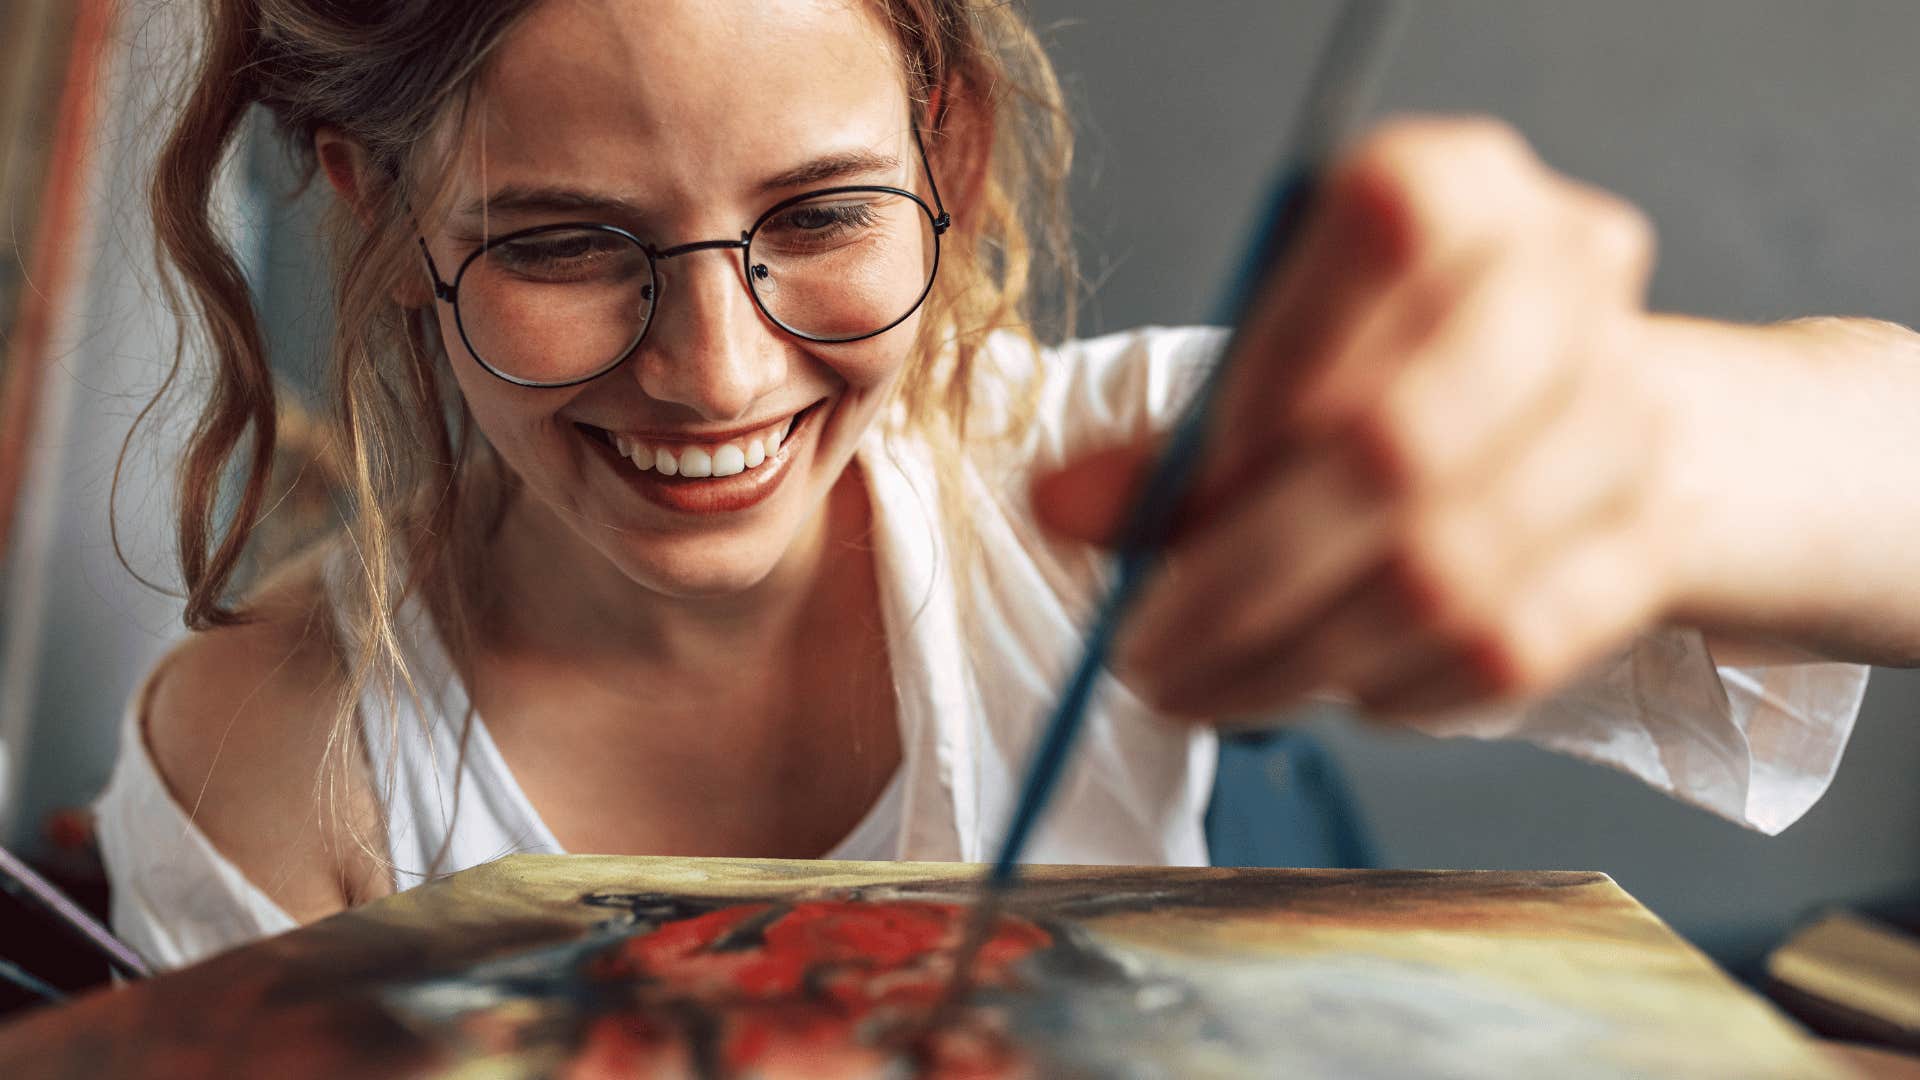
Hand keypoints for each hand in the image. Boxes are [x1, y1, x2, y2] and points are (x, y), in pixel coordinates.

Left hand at [1036, 117, 1692, 721]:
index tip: (1166, 507)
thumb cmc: (1388, 373)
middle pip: (1400, 442)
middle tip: (1149, 654)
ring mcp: (1625, 412)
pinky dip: (1394, 688)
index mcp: (1457, 186)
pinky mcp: (1649, 540)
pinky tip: (1329, 686)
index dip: (1260, 388)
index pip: (1372, 245)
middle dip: (1244, 578)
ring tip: (1209, 686)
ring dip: (1301, 658)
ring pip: (1450, 570)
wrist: (1585, 411)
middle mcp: (1562, 276)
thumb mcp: (1272, 362)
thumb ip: (1172, 434)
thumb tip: (1061, 506)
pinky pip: (1509, 647)